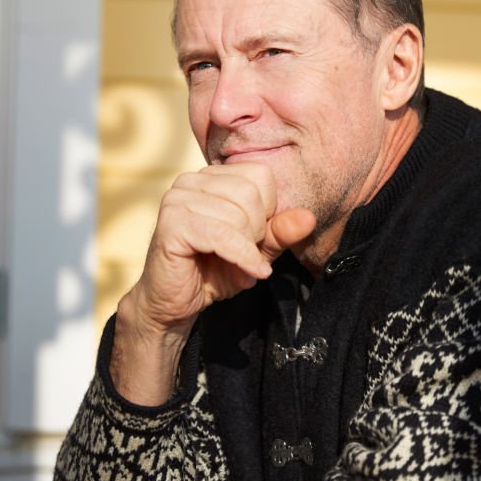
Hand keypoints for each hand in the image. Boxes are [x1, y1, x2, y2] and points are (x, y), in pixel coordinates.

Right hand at [112, 163, 315, 403]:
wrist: (174, 305)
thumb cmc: (214, 271)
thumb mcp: (257, 249)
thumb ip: (281, 231)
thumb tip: (309, 218)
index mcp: (211, 177)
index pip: (261, 175)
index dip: (268, 210)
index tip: (255, 235)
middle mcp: (191, 180)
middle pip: (250, 194)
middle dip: (257, 230)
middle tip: (245, 253)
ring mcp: (177, 199)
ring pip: (237, 215)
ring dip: (246, 247)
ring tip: (235, 262)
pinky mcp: (172, 223)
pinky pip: (222, 235)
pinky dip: (242, 257)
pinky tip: (248, 273)